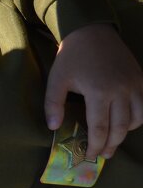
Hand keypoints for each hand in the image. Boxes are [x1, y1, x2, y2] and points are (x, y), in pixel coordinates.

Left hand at [44, 24, 142, 158]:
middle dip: (112, 144)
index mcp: (99, 92)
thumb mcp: (56, 79)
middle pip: (121, 127)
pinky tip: (125, 122)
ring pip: (137, 118)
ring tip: (113, 141)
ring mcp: (134, 84)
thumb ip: (53, 104)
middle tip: (104, 155)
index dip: (96, 145)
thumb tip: (53, 128)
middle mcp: (121, 90)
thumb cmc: (72, 57)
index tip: (90, 155)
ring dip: (125, 133)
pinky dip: (137, 118)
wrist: (92, 31)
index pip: (100, 128)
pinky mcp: (140, 79)